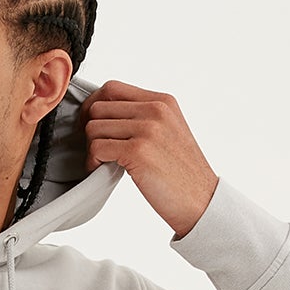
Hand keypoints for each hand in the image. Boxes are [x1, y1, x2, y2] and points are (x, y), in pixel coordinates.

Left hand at [77, 80, 219, 239]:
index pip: (112, 88)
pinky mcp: (138, 152)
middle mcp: (156, 110)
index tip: (92, 126)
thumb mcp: (168, 132)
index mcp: (162, 101)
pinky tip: (101, 170)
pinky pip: (98, 148)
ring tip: (102, 162)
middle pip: (99, 107)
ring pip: (94, 127)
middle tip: (96, 150)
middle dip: (89, 130)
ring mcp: (148, 129)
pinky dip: (93, 162)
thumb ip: (143, 117)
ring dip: (91, 148)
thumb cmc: (181, 173)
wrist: (200, 200)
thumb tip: (106, 115)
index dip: (94, 106)